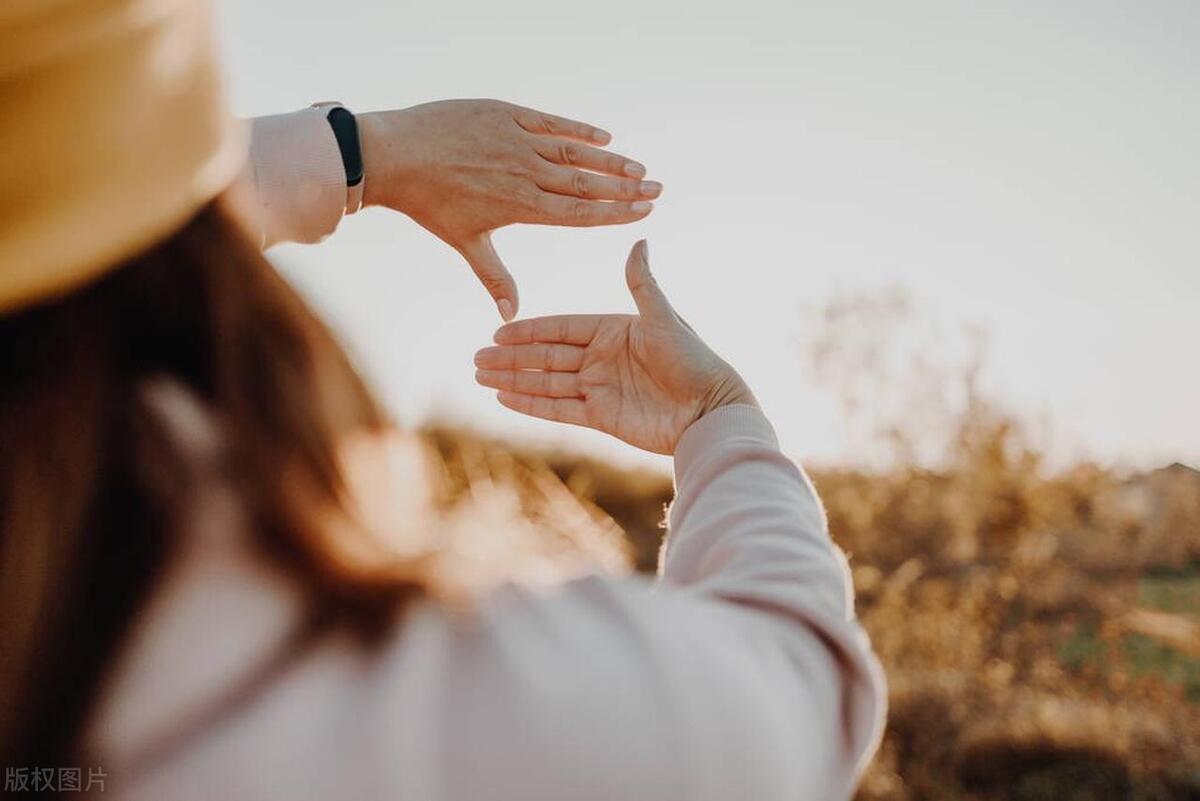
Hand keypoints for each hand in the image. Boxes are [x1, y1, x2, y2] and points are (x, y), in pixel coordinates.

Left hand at [358, 100, 660, 320]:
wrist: (396, 155)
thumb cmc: (429, 204)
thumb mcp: (465, 243)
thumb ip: (495, 277)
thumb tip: (511, 316)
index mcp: (521, 207)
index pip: (580, 212)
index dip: (615, 212)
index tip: (644, 211)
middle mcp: (526, 174)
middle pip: (587, 183)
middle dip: (626, 187)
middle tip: (658, 189)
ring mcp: (517, 142)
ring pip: (575, 152)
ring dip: (611, 160)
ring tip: (639, 166)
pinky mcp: (506, 115)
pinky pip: (551, 122)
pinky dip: (579, 129)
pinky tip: (605, 136)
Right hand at [473, 241, 755, 454]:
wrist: (710, 411)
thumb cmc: (693, 361)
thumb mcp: (663, 318)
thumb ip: (642, 284)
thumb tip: (639, 241)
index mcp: (612, 331)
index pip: (561, 328)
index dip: (529, 331)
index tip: (499, 332)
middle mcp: (601, 359)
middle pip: (546, 356)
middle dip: (511, 357)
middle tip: (476, 358)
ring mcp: (599, 388)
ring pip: (546, 382)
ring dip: (513, 379)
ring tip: (480, 376)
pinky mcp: (602, 417)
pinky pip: (559, 409)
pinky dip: (531, 405)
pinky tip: (504, 398)